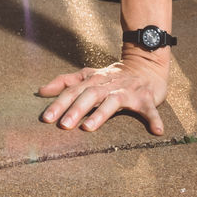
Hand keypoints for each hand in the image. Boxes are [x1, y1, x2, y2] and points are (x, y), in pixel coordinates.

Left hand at [37, 54, 167, 134]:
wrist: (145, 65)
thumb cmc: (113, 76)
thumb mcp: (89, 76)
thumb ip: (66, 82)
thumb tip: (40, 91)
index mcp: (94, 81)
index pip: (73, 91)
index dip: (59, 103)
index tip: (46, 118)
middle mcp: (108, 84)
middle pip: (89, 95)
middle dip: (75, 109)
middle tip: (63, 125)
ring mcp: (127, 91)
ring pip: (112, 102)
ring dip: (100, 114)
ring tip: (88, 128)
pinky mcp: (146, 98)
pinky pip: (150, 109)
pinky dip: (153, 119)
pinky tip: (156, 131)